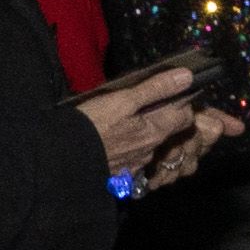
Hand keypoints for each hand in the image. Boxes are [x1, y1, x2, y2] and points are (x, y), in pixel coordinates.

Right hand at [74, 65, 234, 190]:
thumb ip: (156, 88)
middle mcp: (150, 150)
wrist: (62, 158)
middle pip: (166, 131)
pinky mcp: (118, 173)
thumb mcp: (123, 100)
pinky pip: (130, 158)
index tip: (169, 92)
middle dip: (161, 116)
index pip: (185, 117)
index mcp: (155, 131)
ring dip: (142, 132)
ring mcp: (134, 164)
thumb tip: (186, 76)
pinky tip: (112, 140)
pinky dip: (126, 147)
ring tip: (123, 120)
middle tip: (143, 102)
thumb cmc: (92, 125)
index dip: (181, 103)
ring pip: (147, 144)